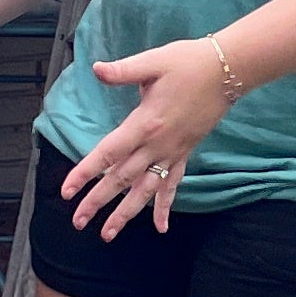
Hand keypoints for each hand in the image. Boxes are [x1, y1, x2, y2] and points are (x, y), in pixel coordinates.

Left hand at [55, 39, 234, 237]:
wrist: (228, 71)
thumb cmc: (189, 63)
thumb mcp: (153, 62)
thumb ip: (123, 71)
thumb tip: (96, 69)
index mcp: (145, 123)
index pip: (108, 153)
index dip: (85, 172)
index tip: (67, 190)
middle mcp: (158, 145)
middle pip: (122, 180)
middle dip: (97, 202)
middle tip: (77, 222)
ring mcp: (172, 153)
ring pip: (145, 191)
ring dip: (126, 214)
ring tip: (108, 234)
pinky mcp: (184, 154)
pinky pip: (172, 185)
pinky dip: (165, 207)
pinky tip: (160, 228)